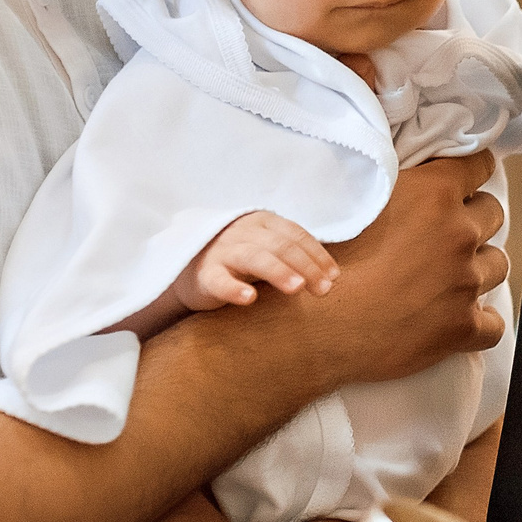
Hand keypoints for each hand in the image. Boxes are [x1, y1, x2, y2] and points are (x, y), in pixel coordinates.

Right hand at [178, 211, 338, 308]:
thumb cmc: (239, 261)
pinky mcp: (205, 273)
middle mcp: (243, 232)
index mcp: (263, 223)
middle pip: (281, 246)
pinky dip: (234, 288)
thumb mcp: (267, 251)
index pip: (296, 235)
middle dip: (306, 267)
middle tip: (324, 289)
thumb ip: (293, 257)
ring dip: (278, 271)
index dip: (317, 255)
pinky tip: (249, 298)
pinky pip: (219, 280)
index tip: (334, 276)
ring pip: (255, 257)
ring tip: (297, 288)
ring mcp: (223, 251)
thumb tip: (331, 276)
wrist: (188, 269)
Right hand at [286, 152, 508, 388]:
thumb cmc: (324, 258)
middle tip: (444, 234)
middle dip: (473, 219)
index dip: (471, 172)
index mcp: (434, 194)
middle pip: (492, 213)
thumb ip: (400, 182)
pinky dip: (479, 321)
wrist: (314, 323)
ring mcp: (465, 283)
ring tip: (447, 276)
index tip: (465, 181)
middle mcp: (458, 234)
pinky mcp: (462, 327)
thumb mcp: (358, 199)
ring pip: (497, 265)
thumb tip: (418, 172)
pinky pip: (493, 324)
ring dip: (477, 267)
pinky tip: (458, 316)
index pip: (479, 165)